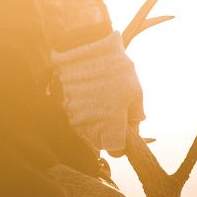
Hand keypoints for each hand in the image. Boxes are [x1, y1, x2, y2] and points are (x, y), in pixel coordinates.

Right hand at [51, 31, 144, 155]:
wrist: (85, 46)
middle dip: (107, 130)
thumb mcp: (135, 90)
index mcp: (111, 125)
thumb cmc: (114, 68)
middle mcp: (88, 125)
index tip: (124, 134)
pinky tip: (88, 90)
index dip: (121, 144)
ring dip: (93, 118)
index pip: (115, 150)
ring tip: (101, 95)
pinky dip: (81, 106)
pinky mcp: (60, 103)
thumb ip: (135, 115)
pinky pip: (73, 113)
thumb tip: (134, 128)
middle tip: (116, 109)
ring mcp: (72, 115)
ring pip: (84, 126)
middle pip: (98, 140)